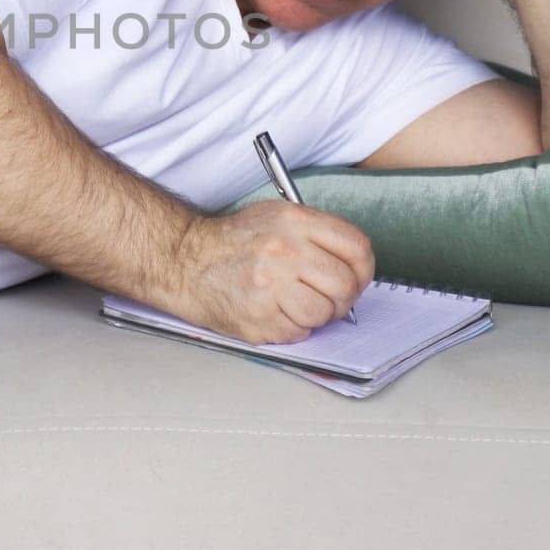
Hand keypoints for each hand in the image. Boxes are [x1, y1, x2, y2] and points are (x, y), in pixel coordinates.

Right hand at [169, 200, 374, 344]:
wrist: (185, 261)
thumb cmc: (233, 242)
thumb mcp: (276, 217)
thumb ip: (316, 234)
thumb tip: (354, 265)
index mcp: (294, 222)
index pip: (356, 247)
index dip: (364, 268)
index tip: (357, 277)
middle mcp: (285, 251)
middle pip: (344, 285)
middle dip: (342, 297)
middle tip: (328, 297)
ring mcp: (271, 287)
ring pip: (324, 313)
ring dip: (317, 315)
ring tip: (297, 305)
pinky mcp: (259, 319)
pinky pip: (298, 332)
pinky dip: (293, 328)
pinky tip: (275, 312)